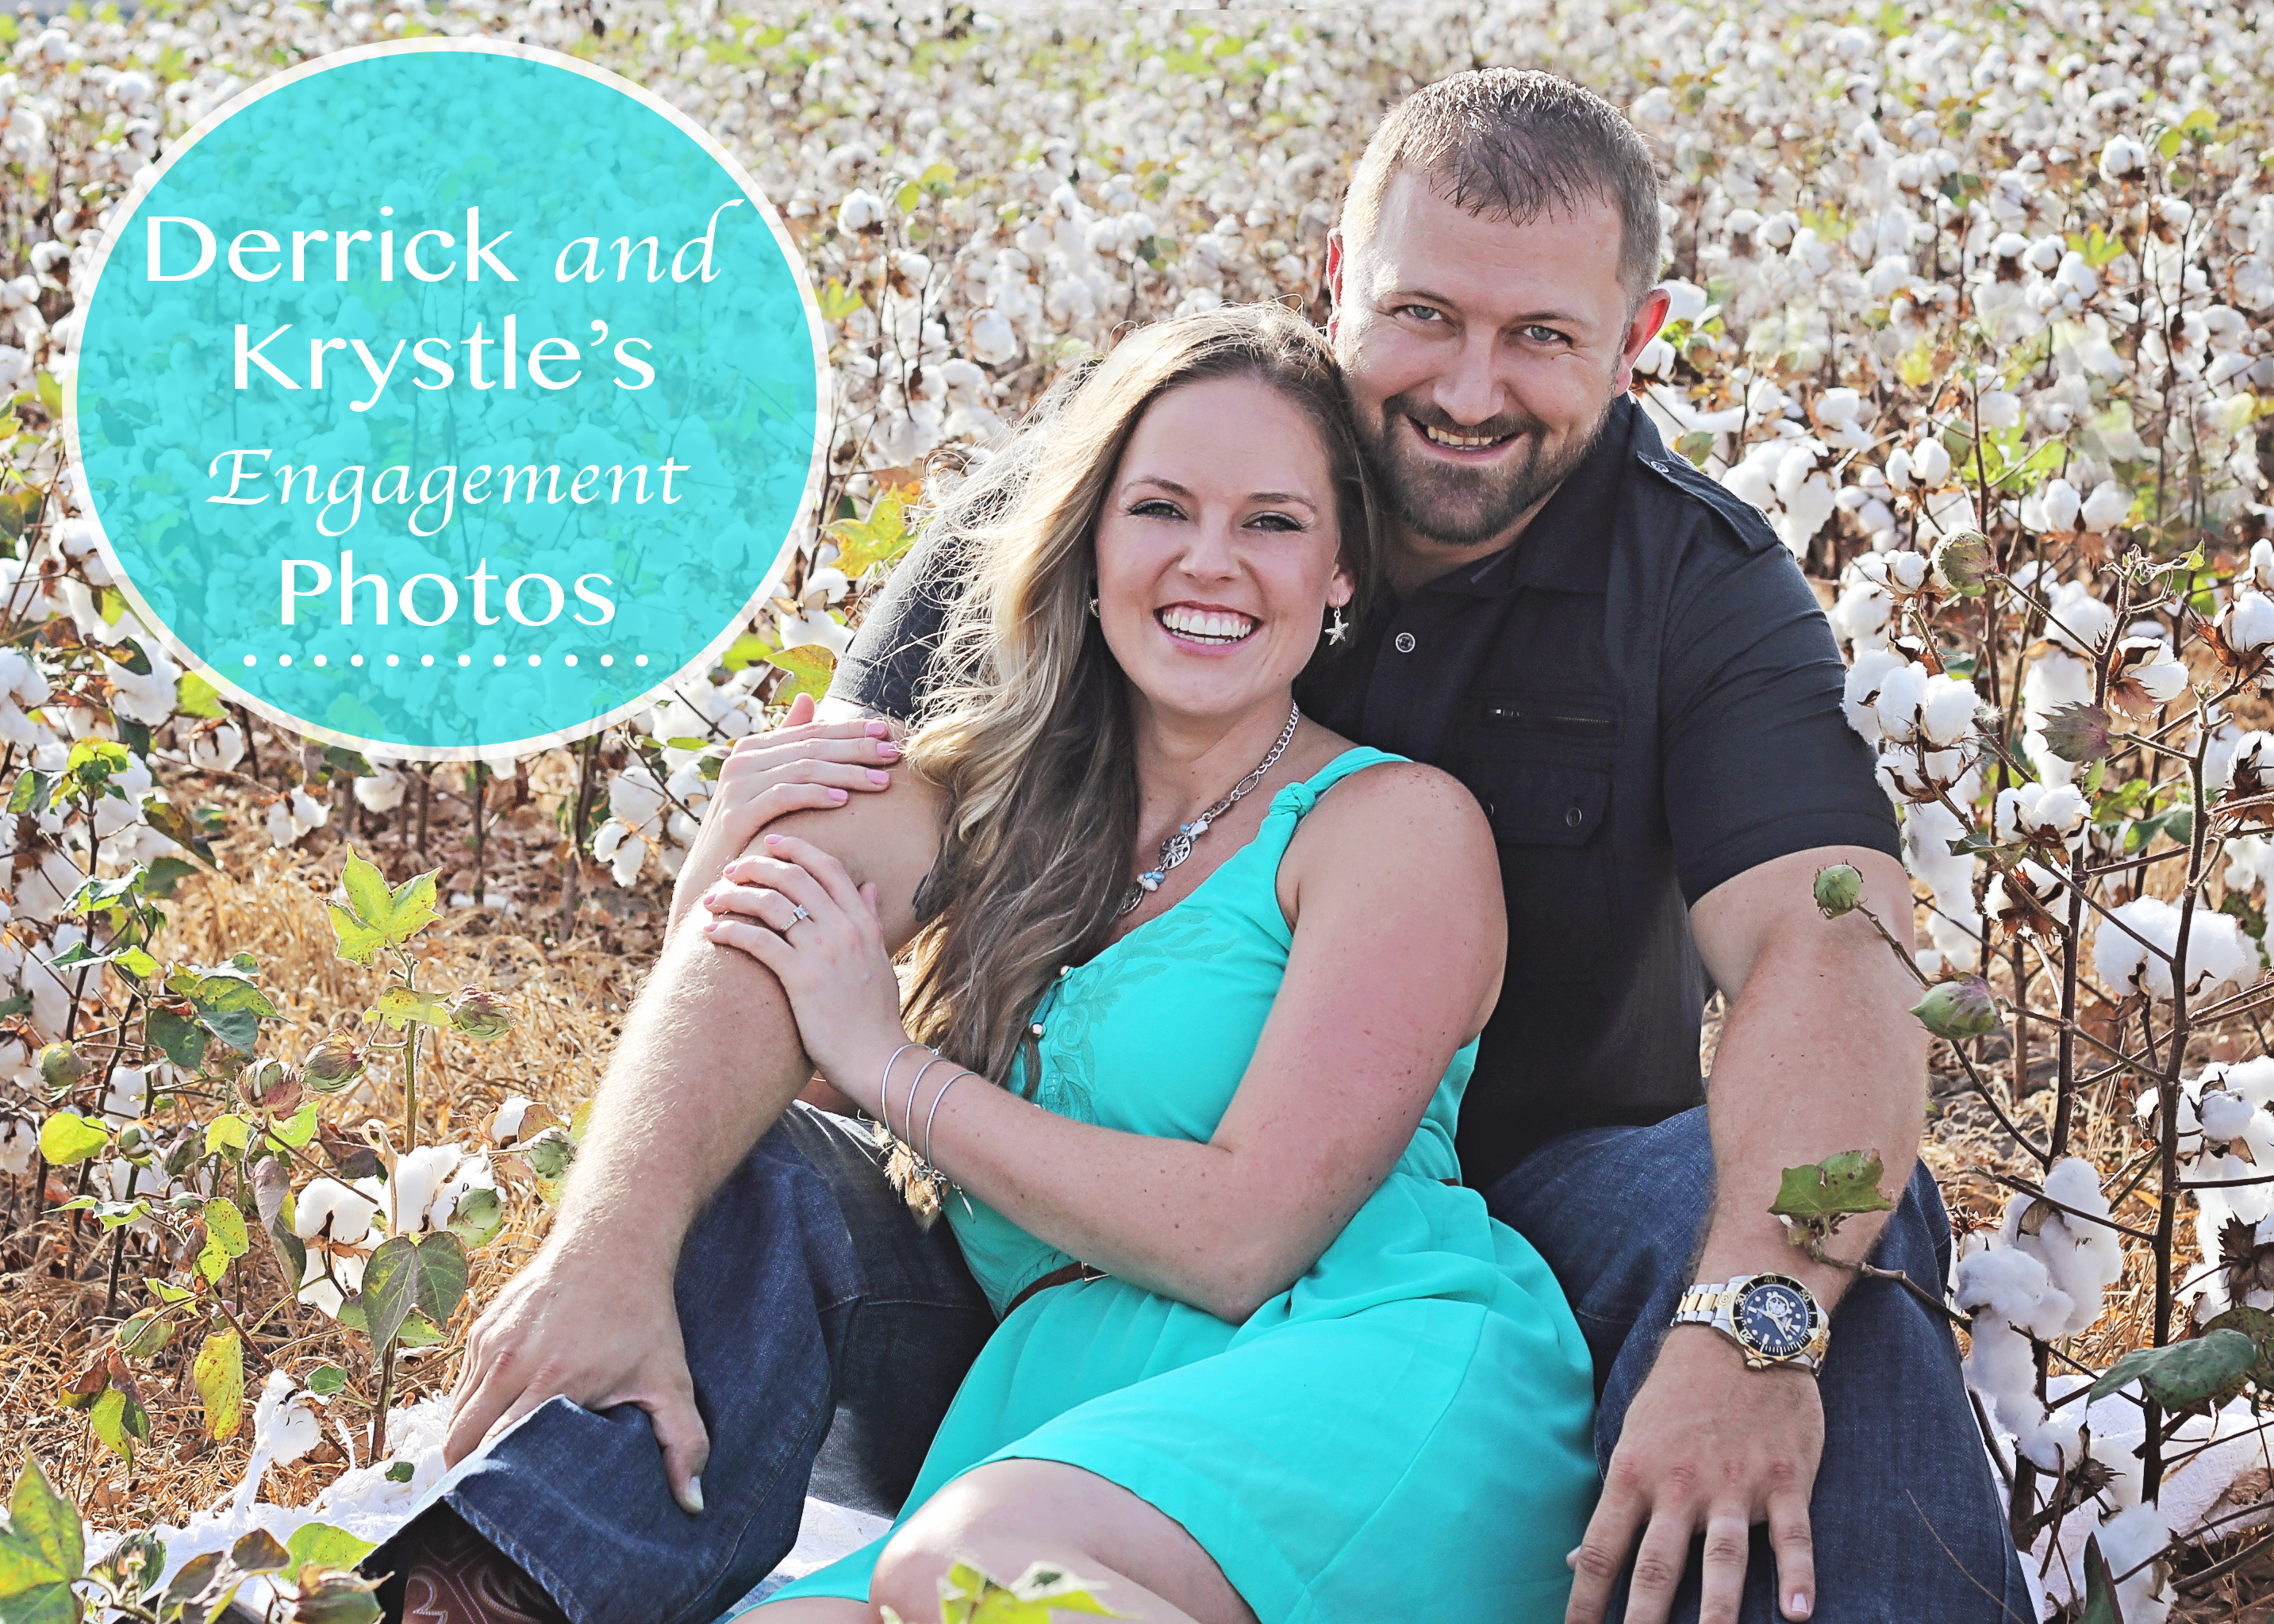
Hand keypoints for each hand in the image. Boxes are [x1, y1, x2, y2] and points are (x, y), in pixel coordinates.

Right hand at [447, 1238, 709, 1514]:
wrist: (612, 1243)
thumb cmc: (642, 1316)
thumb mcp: (670, 1378)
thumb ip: (684, 1442)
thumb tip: (692, 1504)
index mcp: (553, 1382)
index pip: (498, 1453)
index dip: (495, 1488)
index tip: (503, 1514)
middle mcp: (510, 1364)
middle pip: (463, 1442)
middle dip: (468, 1476)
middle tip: (486, 1505)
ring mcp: (490, 1345)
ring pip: (455, 1416)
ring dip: (463, 1445)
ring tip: (482, 1473)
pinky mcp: (480, 1331)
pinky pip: (459, 1388)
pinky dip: (467, 1412)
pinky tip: (489, 1427)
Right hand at [669, 692, 902, 926]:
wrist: (711, 874)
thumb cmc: (748, 829)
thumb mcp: (766, 783)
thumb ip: (786, 743)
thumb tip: (807, 698)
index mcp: (753, 747)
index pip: (811, 731)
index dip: (850, 729)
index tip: (886, 731)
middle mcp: (743, 760)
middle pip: (812, 747)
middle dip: (857, 748)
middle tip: (892, 753)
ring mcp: (737, 786)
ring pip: (803, 769)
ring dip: (847, 773)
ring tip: (880, 781)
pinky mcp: (737, 814)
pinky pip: (784, 797)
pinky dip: (815, 795)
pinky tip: (843, 801)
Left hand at [699, 833, 908, 1092]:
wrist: (876, 1056)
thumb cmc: (875, 1014)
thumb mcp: (880, 958)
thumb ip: (871, 919)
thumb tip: (869, 887)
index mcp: (862, 922)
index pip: (828, 867)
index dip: (796, 848)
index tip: (770, 842)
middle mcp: (843, 929)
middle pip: (794, 876)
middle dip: (756, 866)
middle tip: (731, 868)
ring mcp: (822, 952)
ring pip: (770, 903)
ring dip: (735, 895)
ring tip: (713, 899)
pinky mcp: (801, 978)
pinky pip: (758, 941)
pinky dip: (730, 930)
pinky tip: (712, 932)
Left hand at [1566, 1328, 1821, 1623]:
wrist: (1740, 1330)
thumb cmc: (1679, 1391)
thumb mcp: (1633, 1437)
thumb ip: (1615, 1503)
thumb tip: (1577, 1563)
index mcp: (1634, 1474)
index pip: (1601, 1551)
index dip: (1586, 1602)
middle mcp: (1680, 1485)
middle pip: (1657, 1566)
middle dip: (1643, 1620)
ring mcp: (1734, 1483)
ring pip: (1723, 1556)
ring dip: (1718, 1610)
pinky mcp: (1785, 1478)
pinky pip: (1792, 1535)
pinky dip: (1798, 1575)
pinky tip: (1799, 1613)